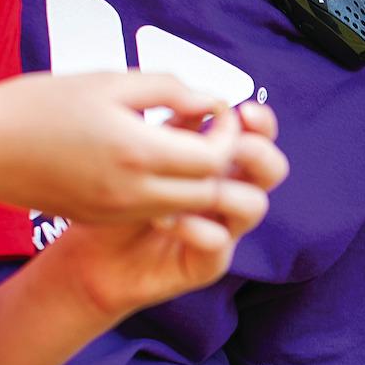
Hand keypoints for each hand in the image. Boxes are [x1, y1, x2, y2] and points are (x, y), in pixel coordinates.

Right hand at [0, 71, 269, 221]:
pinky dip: (169, 193)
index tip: (218, 112)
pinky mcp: (102, 219)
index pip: (213, 159)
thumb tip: (210, 100)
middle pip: (207, 192)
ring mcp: (116, 210)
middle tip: (210, 131)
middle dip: (219, 163)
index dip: (227, 136)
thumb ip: (168, 89)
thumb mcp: (108, 81)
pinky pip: (154, 213)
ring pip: (184, 208)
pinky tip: (154, 162)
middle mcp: (132, 191)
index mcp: (137, 151)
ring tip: (184, 144)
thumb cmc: (38, 104)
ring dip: (196, 181)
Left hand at [45, 103, 286, 318]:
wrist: (92, 256)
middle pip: (271, 170)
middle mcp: (228, 194)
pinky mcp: (206, 264)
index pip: (258, 137)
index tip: (243, 110)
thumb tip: (200, 101)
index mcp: (219, 162)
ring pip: (253, 205)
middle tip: (233, 146)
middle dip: (258, 153)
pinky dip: (196, 230)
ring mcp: (222, 230)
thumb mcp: (142, 154)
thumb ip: (173, 130)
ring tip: (190, 185)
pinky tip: (165, 220)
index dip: (261, 123)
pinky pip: (219, 245)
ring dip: (226, 189)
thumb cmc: (118, 202)